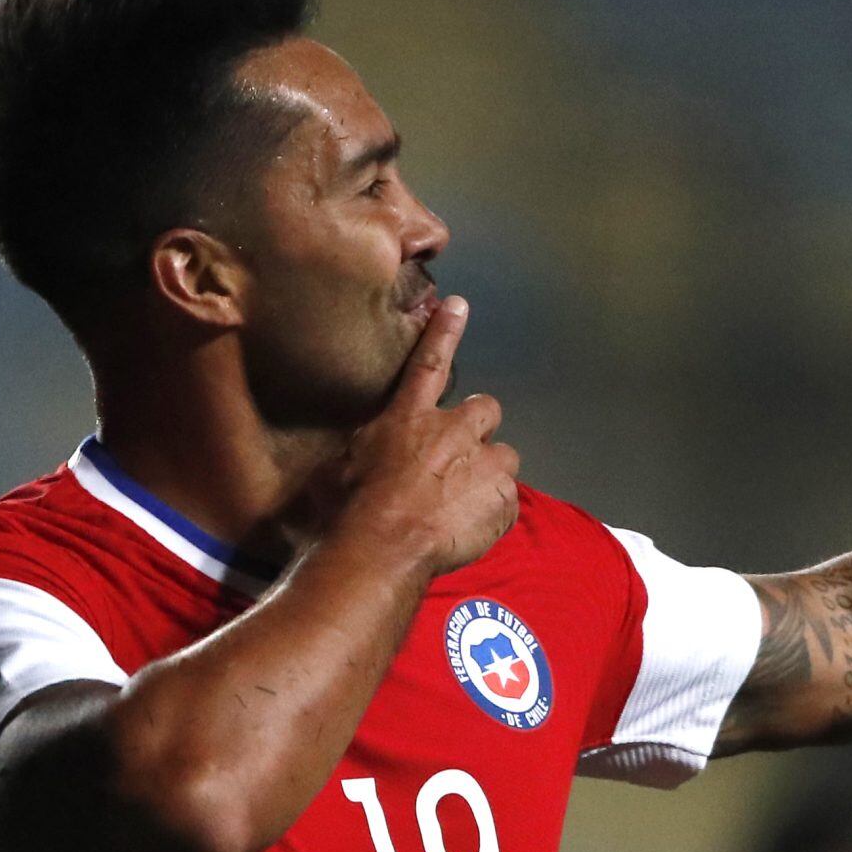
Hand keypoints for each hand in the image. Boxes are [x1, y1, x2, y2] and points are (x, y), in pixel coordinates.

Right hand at [320, 296, 520, 573]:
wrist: (384, 546)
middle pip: (487, 409)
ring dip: (490, 470)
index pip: (429, 363)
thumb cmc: (349, 506)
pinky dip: (494, 510)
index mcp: (411, 416)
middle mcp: (455, 431)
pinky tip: (471, 526)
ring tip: (466, 499)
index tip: (459, 305)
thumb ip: (366, 447)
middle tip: (460, 454)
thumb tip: (362, 451)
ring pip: (505, 456)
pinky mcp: (505, 499)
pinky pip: (508, 499)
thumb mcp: (342, 465)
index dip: (444, 332)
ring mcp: (485, 464)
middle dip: (478, 427)